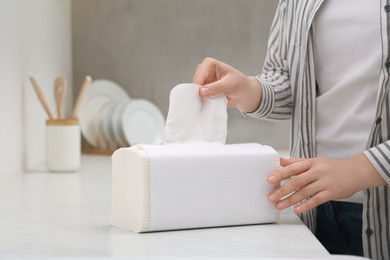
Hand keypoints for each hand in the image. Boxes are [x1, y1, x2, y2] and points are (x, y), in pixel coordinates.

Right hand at [192, 57, 261, 112]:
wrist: (244, 93)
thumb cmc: (239, 84)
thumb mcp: (229, 85)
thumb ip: (215, 88)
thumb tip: (201, 92)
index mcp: (210, 64)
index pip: (200, 75)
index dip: (200, 86)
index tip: (203, 95)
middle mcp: (204, 71)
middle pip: (195, 82)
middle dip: (199, 91)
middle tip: (208, 98)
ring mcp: (203, 81)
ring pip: (195, 90)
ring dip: (201, 96)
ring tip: (211, 99)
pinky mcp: (204, 89)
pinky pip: (198, 96)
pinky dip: (202, 100)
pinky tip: (209, 101)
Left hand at [267, 154, 385, 213]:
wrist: (356, 172)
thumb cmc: (331, 167)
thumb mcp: (314, 161)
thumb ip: (296, 162)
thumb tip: (279, 160)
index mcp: (311, 163)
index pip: (293, 168)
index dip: (280, 174)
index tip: (269, 179)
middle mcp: (317, 171)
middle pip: (297, 181)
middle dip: (282, 190)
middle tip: (271, 197)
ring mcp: (325, 182)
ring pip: (305, 192)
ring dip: (290, 200)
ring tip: (279, 205)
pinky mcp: (332, 192)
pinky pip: (316, 200)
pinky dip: (306, 205)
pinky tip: (297, 210)